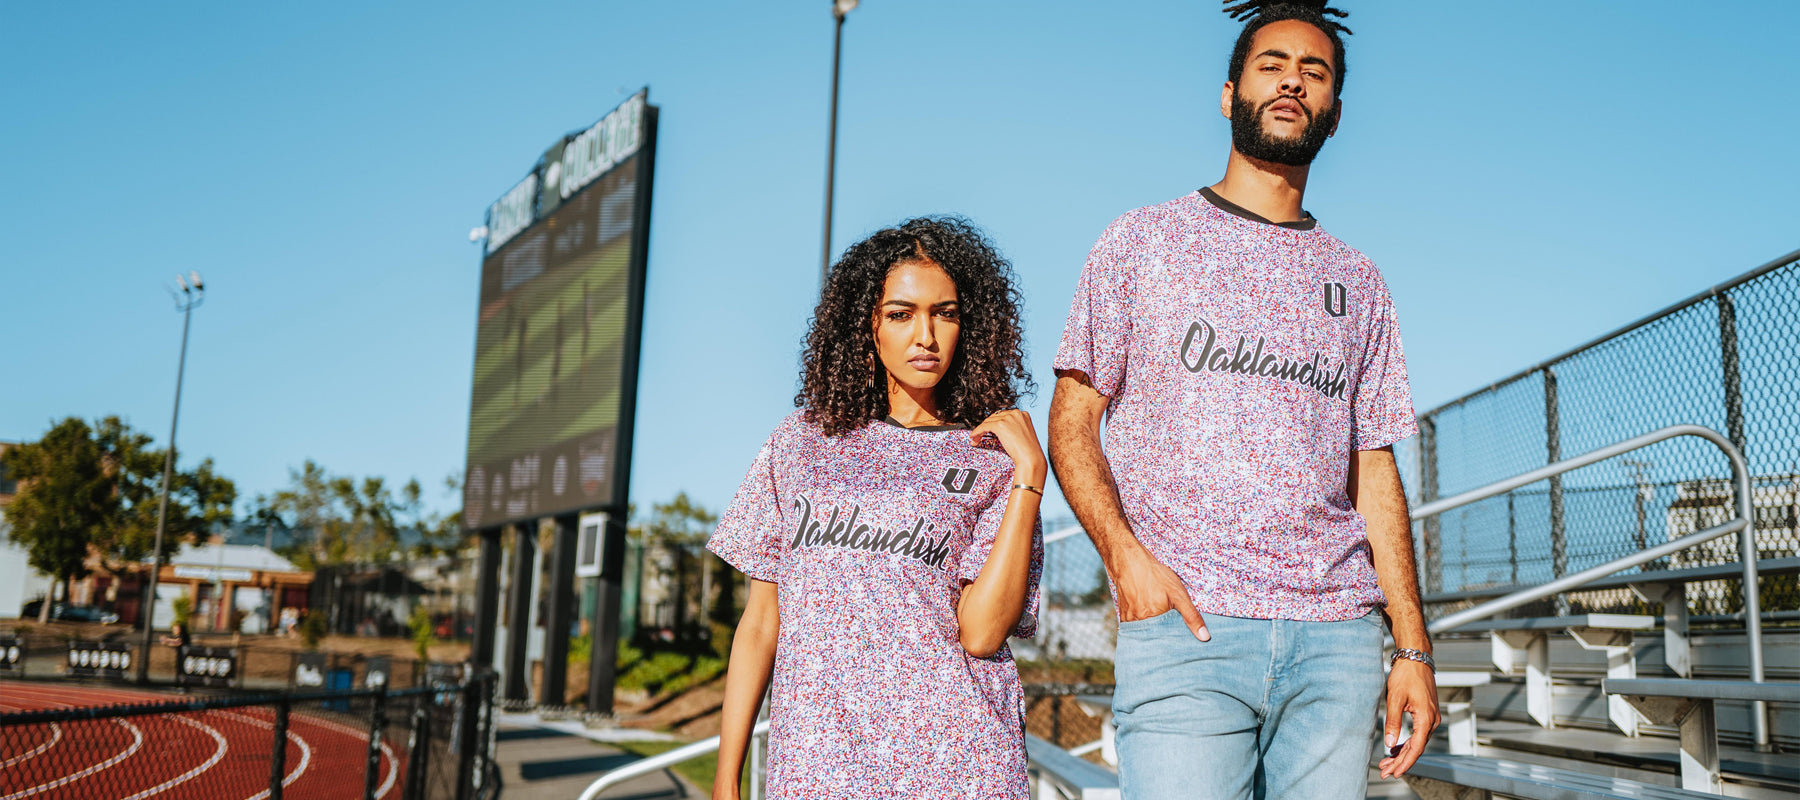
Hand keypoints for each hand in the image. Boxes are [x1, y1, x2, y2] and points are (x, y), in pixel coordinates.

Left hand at [971, 409, 1046, 485]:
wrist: (1031, 458)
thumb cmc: (1028, 452)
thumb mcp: (1023, 435)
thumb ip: (1013, 428)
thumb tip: (1000, 431)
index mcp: (1023, 414)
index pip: (1004, 415)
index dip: (994, 423)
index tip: (988, 430)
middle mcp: (1016, 413)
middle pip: (995, 417)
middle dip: (986, 426)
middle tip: (979, 436)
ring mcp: (1008, 418)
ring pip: (988, 421)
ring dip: (980, 430)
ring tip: (975, 439)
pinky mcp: (1001, 425)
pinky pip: (984, 427)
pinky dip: (977, 432)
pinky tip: (974, 438)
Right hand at [1112, 547, 1208, 640]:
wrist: (1130, 562)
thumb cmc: (1155, 576)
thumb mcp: (1179, 594)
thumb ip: (1191, 616)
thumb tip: (1204, 637)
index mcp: (1153, 620)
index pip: (1168, 640)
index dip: (1175, 641)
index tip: (1182, 642)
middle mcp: (1139, 623)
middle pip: (1156, 638)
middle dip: (1164, 638)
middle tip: (1172, 633)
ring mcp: (1129, 620)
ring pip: (1145, 633)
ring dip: (1153, 632)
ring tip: (1161, 624)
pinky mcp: (1124, 616)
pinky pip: (1136, 627)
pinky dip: (1144, 626)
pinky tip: (1149, 617)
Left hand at [1379, 659, 1439, 777]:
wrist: (1415, 658)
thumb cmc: (1406, 675)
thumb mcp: (1395, 699)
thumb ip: (1393, 722)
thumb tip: (1390, 743)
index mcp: (1426, 718)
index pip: (1416, 748)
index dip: (1405, 763)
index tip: (1394, 772)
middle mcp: (1432, 720)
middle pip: (1417, 748)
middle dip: (1400, 761)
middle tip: (1385, 771)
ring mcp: (1431, 717)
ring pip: (1417, 742)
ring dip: (1403, 753)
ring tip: (1386, 763)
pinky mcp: (1427, 714)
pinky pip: (1418, 734)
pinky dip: (1407, 743)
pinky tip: (1395, 749)